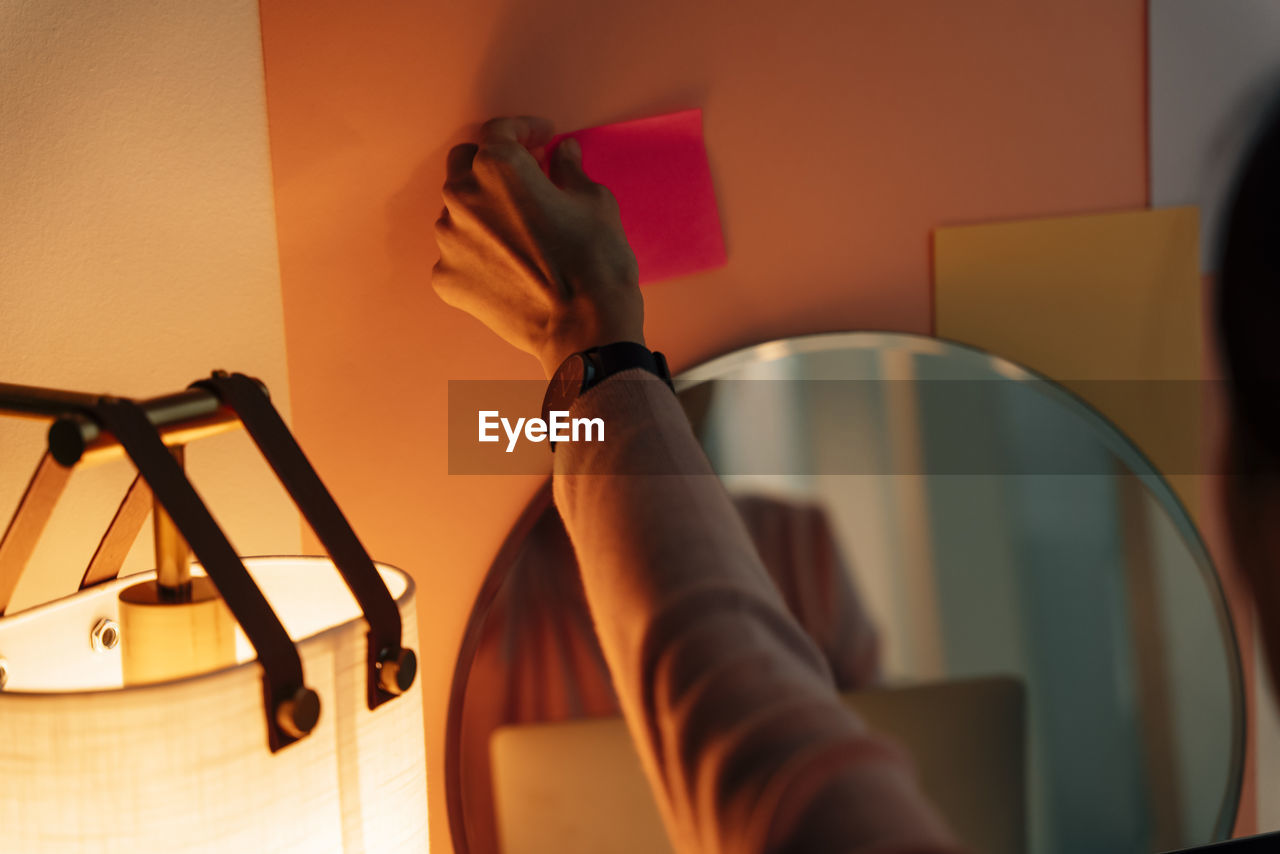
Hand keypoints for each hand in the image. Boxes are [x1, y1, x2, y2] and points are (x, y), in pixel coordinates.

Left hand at [432, 116, 643, 377]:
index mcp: (497, 167)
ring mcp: (448, 241)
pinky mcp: (446, 279)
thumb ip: (568, 170)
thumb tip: (563, 154)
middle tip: (525, 179)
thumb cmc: (595, 260)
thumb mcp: (594, 202)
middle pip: (466, 164)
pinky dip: (477, 252)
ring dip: (483, 210)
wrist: (583, 330)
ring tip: (516, 229)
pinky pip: (457, 254)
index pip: (500, 131)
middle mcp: (462, 197)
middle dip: (493, 165)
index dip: (525, 130)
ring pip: (458, 211)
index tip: (542, 139)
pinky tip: (506, 265)